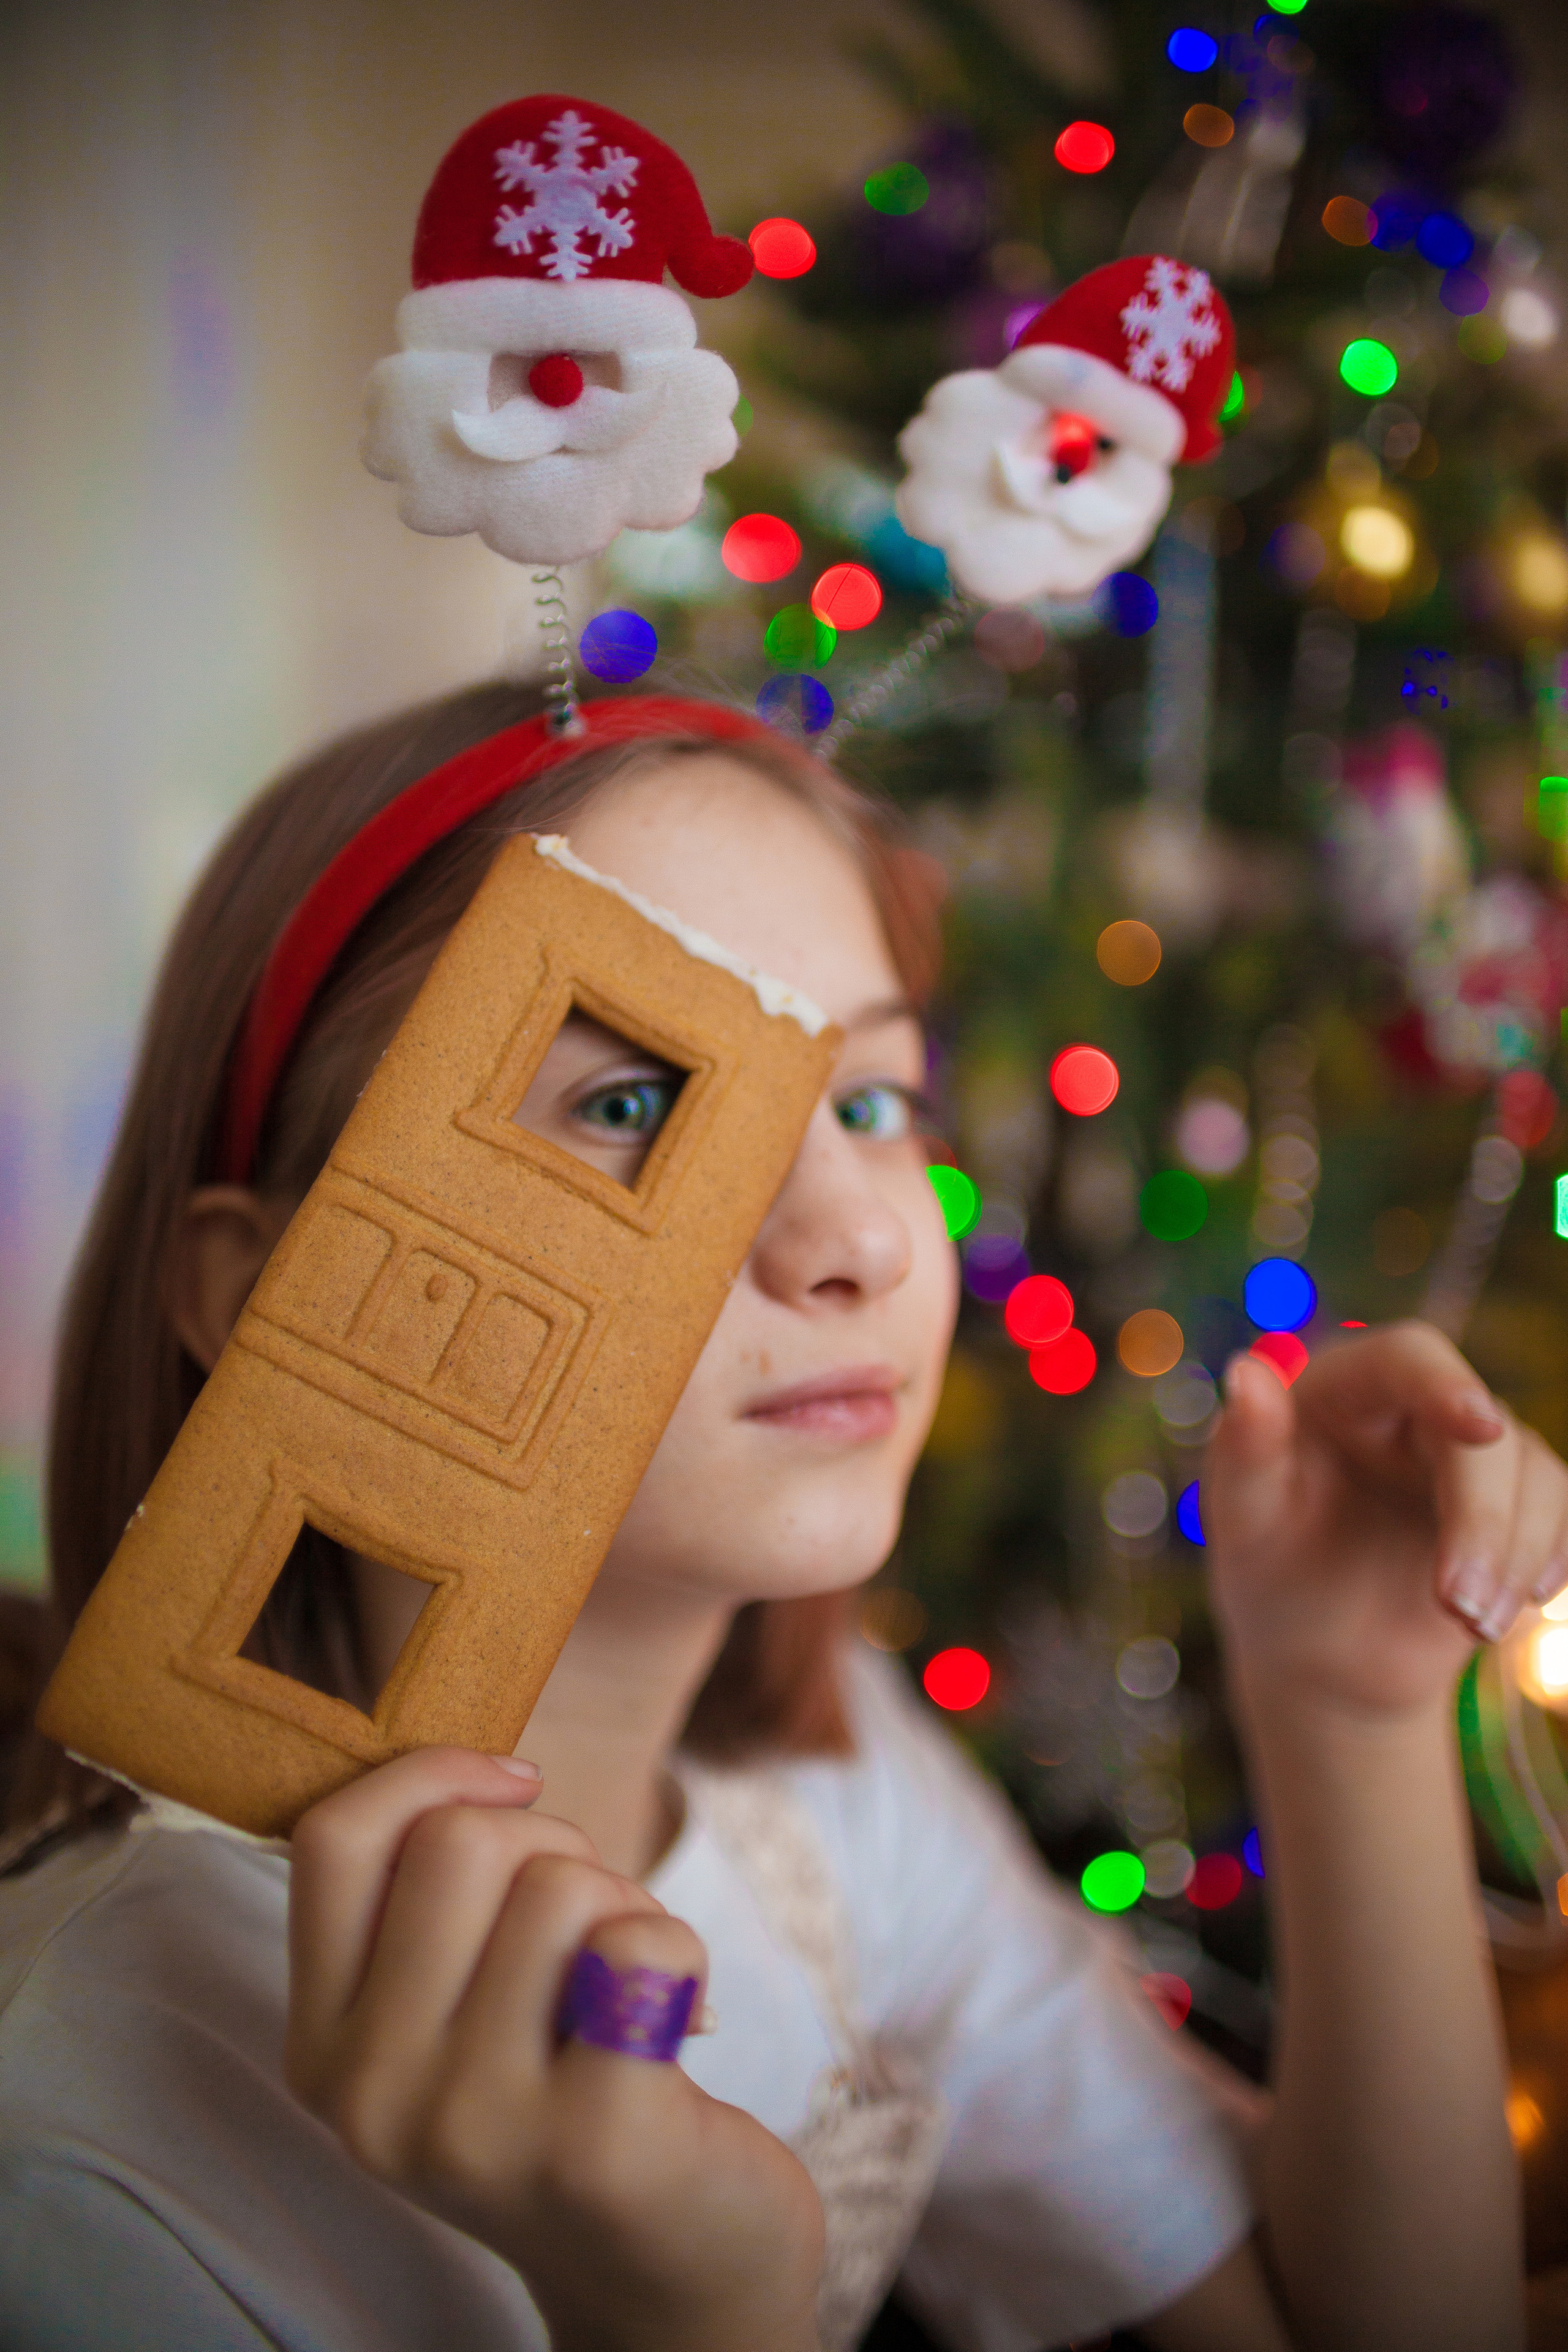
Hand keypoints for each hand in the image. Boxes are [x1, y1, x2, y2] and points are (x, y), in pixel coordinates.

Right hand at [285, 1749, 822, 2351]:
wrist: (665, 2273)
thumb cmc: (568, 2093)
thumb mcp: (454, 2011)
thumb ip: (430, 1901)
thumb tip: (482, 1766)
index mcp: (323, 2049)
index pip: (332, 1838)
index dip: (432, 1772)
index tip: (515, 1784)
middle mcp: (373, 2096)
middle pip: (459, 1842)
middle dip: (554, 1846)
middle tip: (590, 1927)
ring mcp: (475, 2126)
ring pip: (558, 1886)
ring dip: (622, 1906)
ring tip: (628, 1990)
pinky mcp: (591, 2142)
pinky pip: (640, 1946)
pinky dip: (681, 1953)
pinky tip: (677, 2026)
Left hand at [1202, 1321, 1567, 1722]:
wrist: (1323, 1656)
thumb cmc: (1271, 1577)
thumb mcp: (1245, 1523)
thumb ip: (1244, 1450)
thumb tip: (1244, 1371)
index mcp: (1340, 1388)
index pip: (1407, 1358)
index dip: (1446, 1384)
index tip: (1481, 1426)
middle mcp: (1411, 1406)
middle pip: (1485, 1433)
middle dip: (1484, 1520)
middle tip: (1458, 1604)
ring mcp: (1467, 1453)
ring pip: (1535, 1472)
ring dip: (1516, 1553)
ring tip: (1472, 1625)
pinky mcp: (1511, 1503)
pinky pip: (1559, 1510)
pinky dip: (1548, 1559)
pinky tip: (1509, 1609)